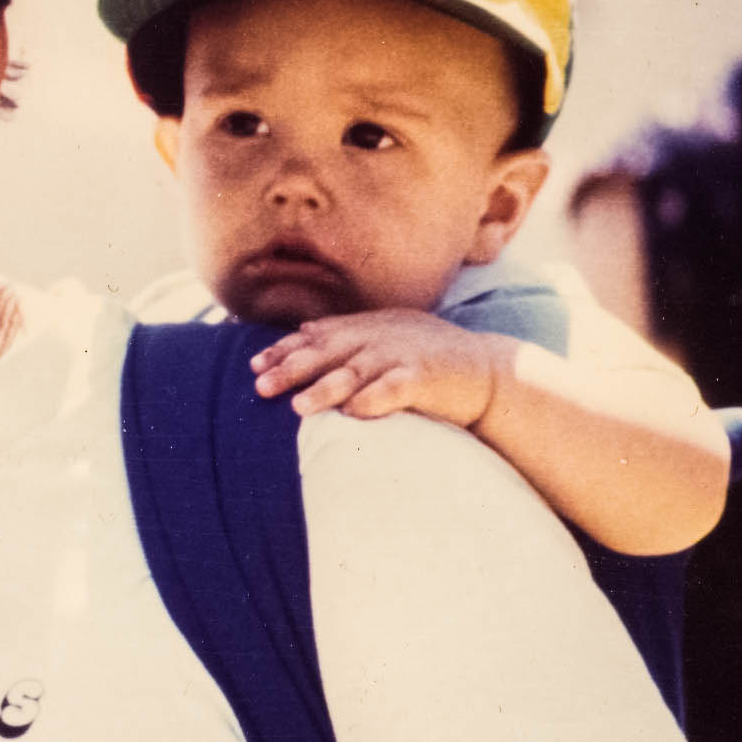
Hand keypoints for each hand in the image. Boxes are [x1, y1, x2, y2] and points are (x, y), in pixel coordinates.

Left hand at [250, 308, 510, 427]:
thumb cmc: (429, 359)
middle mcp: (379, 339)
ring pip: (355, 373)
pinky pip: (394, 389)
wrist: (488, 372)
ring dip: (324, 390)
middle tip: (260, 386)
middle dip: (291, 368)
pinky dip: (373, 400)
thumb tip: (305, 329)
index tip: (253, 366)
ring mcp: (401, 356)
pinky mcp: (424, 378)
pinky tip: (354, 413)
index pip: (316, 337)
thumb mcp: (385, 336)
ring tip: (298, 407)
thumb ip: (346, 333)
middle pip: (327, 353)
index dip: (284, 350)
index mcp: (367, 329)